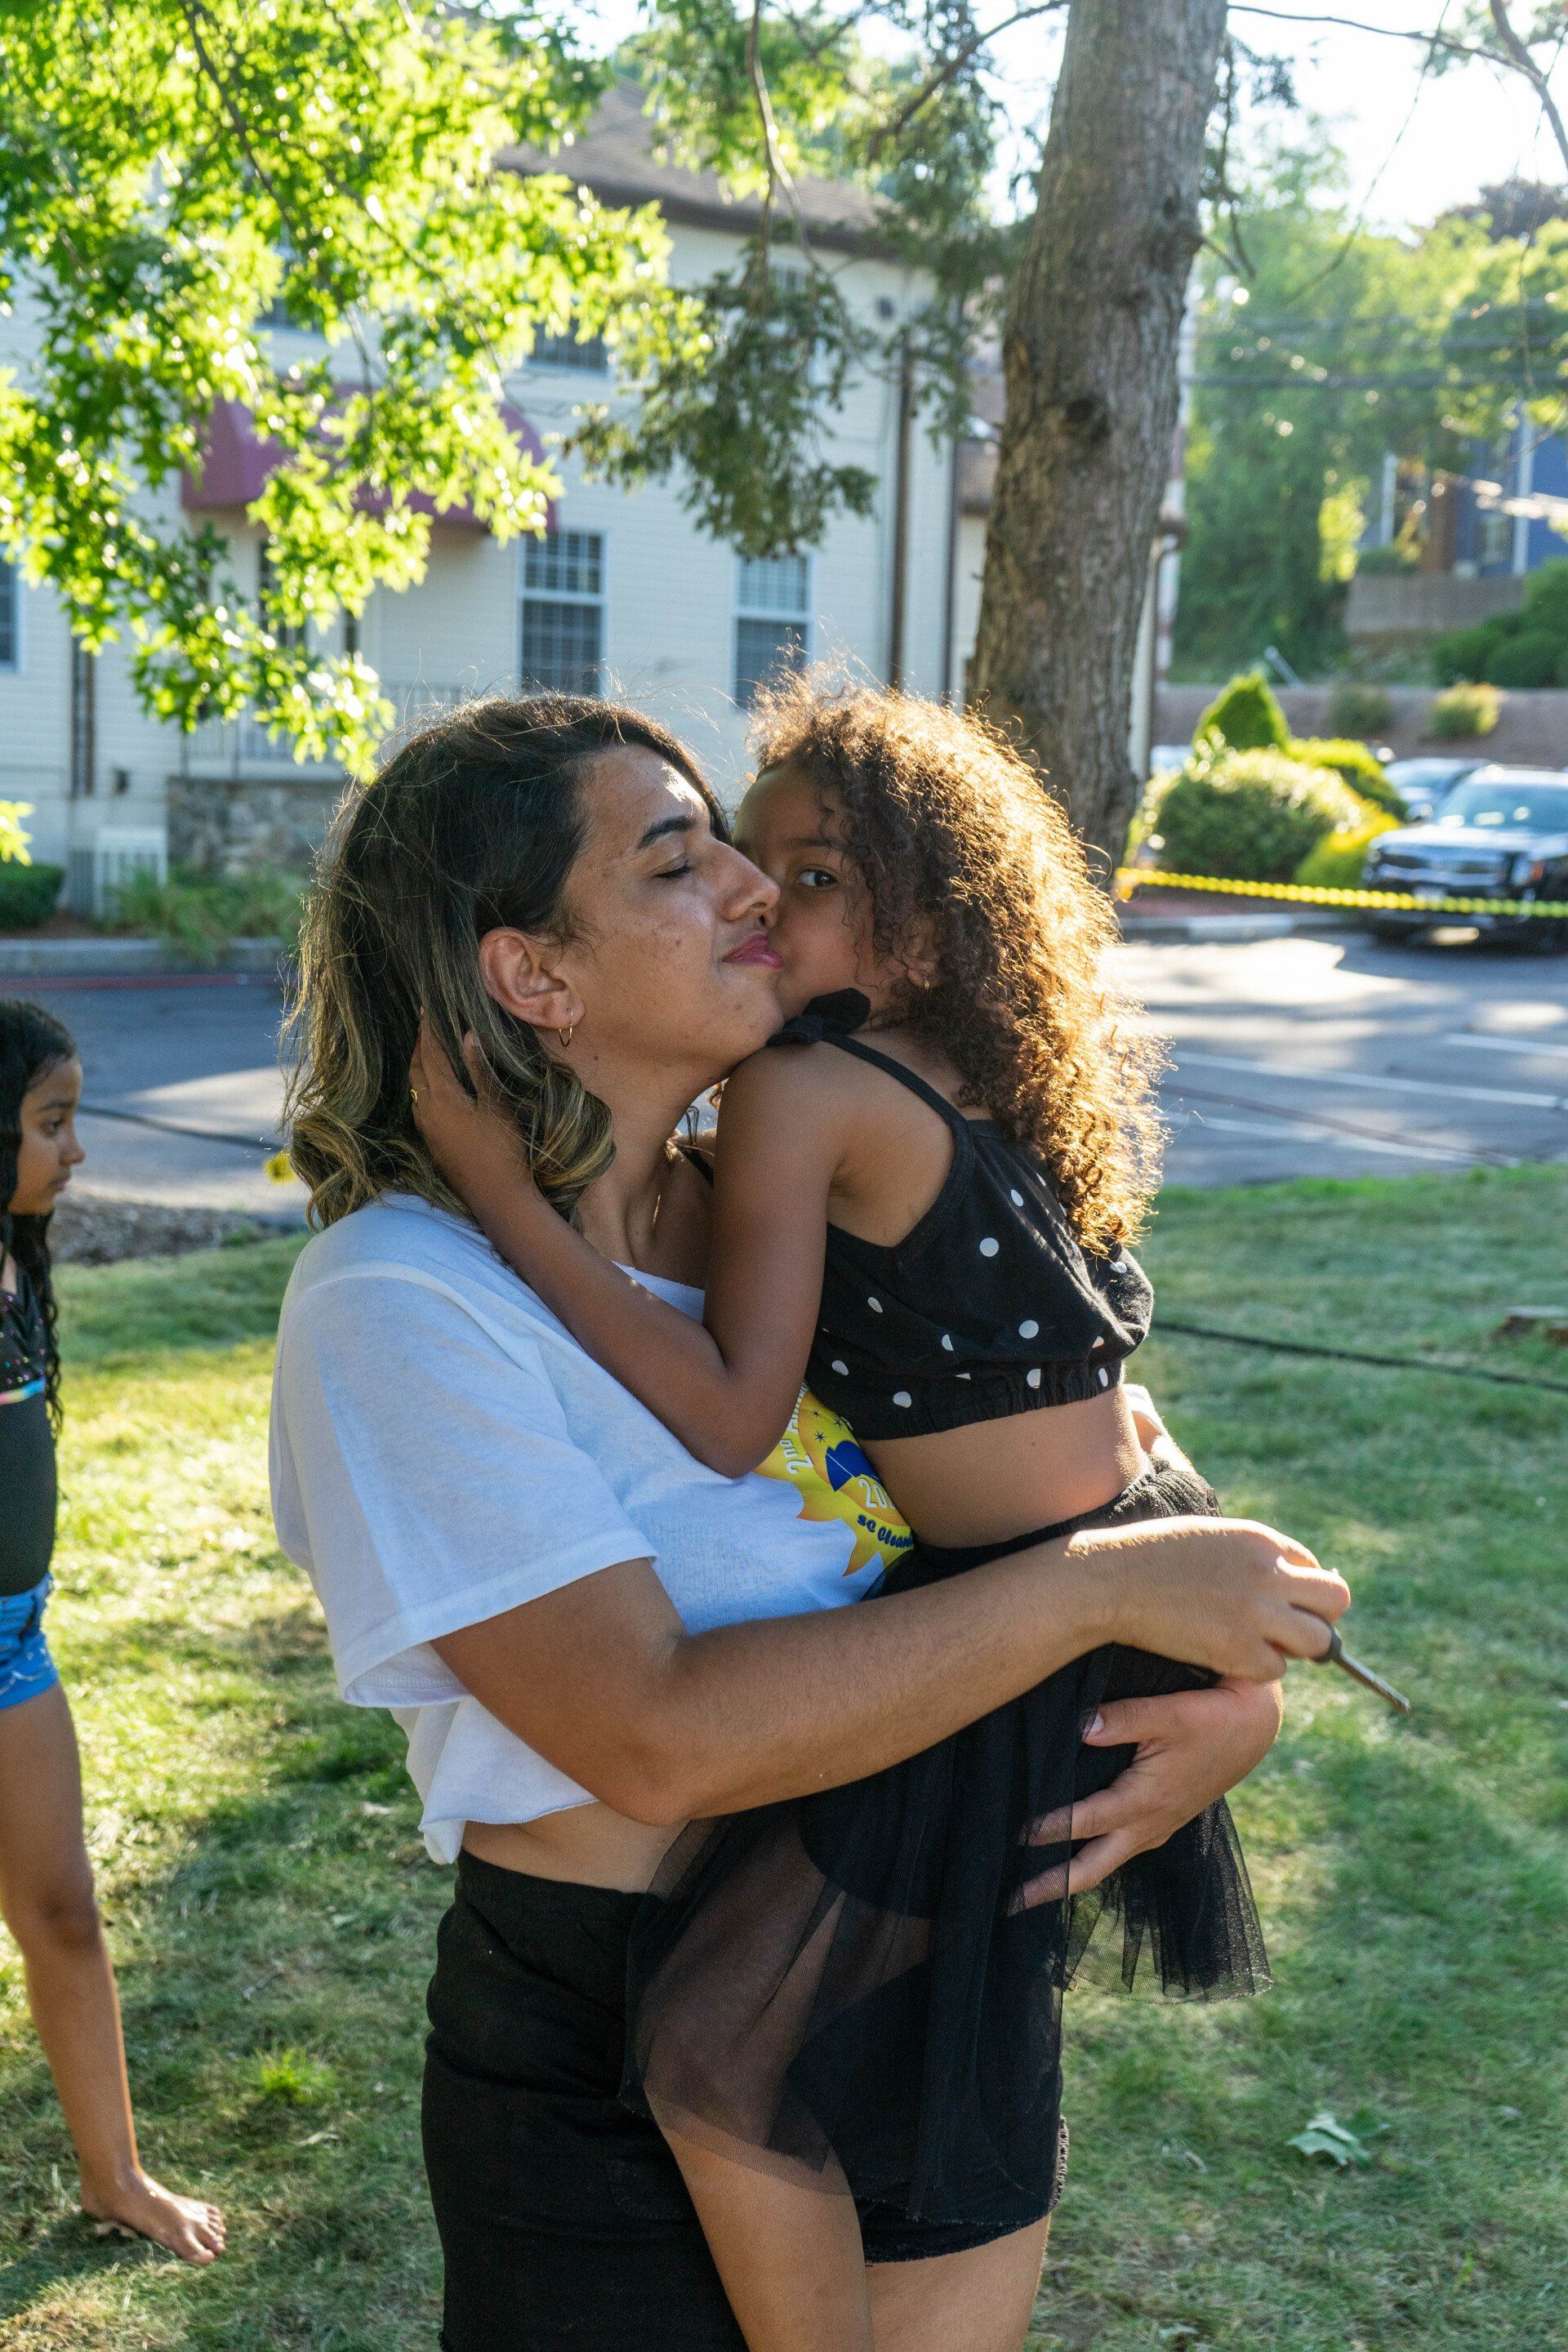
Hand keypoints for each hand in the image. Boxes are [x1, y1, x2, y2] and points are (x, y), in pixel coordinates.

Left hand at [409, 1020, 533, 1205]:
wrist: (497, 1197)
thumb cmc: (504, 1149)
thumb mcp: (496, 1105)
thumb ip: (479, 1069)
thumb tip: (468, 1035)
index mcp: (441, 1098)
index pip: (430, 1054)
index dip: (428, 1030)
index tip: (426, 1009)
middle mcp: (425, 1111)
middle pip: (416, 1070)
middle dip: (419, 1046)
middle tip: (426, 1025)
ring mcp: (426, 1129)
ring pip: (415, 1088)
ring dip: (420, 1066)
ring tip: (430, 1050)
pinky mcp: (432, 1142)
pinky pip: (420, 1104)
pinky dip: (424, 1085)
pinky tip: (436, 1084)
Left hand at [1017, 1677, 1281, 1906]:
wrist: (1253, 1728)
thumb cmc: (1210, 1717)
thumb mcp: (1168, 1712)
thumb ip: (1121, 1719)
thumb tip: (1080, 1727)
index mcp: (1146, 1801)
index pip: (1087, 1823)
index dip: (1050, 1830)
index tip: (1015, 1837)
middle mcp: (1149, 1825)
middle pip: (1093, 1868)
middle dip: (1052, 1886)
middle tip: (1010, 1904)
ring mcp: (1157, 1828)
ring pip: (1106, 1864)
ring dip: (1070, 1878)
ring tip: (1033, 1888)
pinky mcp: (1162, 1821)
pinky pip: (1120, 1851)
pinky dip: (1093, 1860)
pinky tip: (1074, 1857)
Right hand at [1072, 1514, 1348, 1683]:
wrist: (1111, 1580)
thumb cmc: (1150, 1555)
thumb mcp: (1210, 1536)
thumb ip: (1251, 1554)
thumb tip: (1284, 1576)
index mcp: (1261, 1540)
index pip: (1314, 1566)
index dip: (1301, 1589)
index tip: (1282, 1603)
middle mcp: (1269, 1575)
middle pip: (1336, 1601)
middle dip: (1320, 1618)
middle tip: (1290, 1630)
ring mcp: (1257, 1614)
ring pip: (1317, 1642)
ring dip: (1295, 1647)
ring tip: (1259, 1644)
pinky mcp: (1239, 1650)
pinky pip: (1275, 1670)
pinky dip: (1257, 1667)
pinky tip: (1227, 1654)